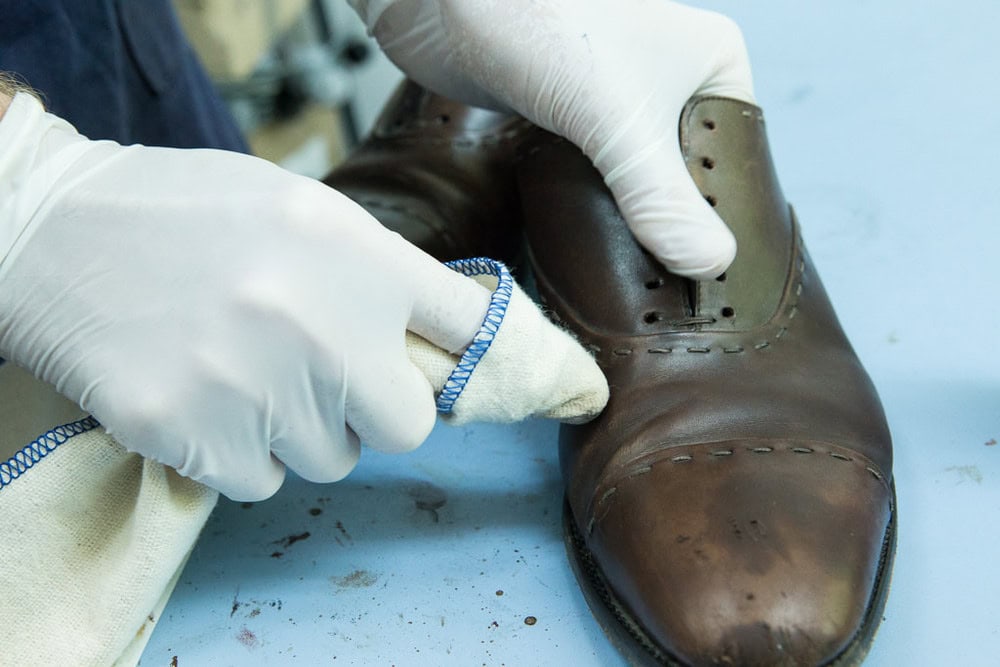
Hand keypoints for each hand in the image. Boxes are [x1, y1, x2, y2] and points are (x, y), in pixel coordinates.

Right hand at [0, 93, 499, 500]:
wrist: (51, 230)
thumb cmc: (183, 214)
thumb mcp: (298, 211)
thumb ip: (371, 271)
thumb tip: (427, 335)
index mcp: (358, 253)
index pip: (467, 324)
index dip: (470, 349)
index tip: (454, 362)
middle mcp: (322, 326)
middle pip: (411, 423)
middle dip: (376, 411)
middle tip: (329, 380)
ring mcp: (258, 388)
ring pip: (331, 459)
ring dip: (301, 431)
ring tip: (246, 373)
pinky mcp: (194, 435)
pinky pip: (260, 480)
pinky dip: (240, 453)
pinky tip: (205, 397)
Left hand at [350, 0, 754, 278]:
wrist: (446, 2)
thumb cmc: (541, 26)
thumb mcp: (615, 120)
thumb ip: (661, 196)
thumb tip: (711, 263)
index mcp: (712, 64)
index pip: (739, 158)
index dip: (725, 215)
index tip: (710, 273)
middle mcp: (672, 79)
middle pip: (689, 173)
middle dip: (672, 221)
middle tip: (666, 280)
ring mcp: (619, 97)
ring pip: (642, 177)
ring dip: (632, 218)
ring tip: (633, 270)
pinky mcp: (572, 114)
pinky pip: (601, 173)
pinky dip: (598, 205)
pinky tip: (594, 238)